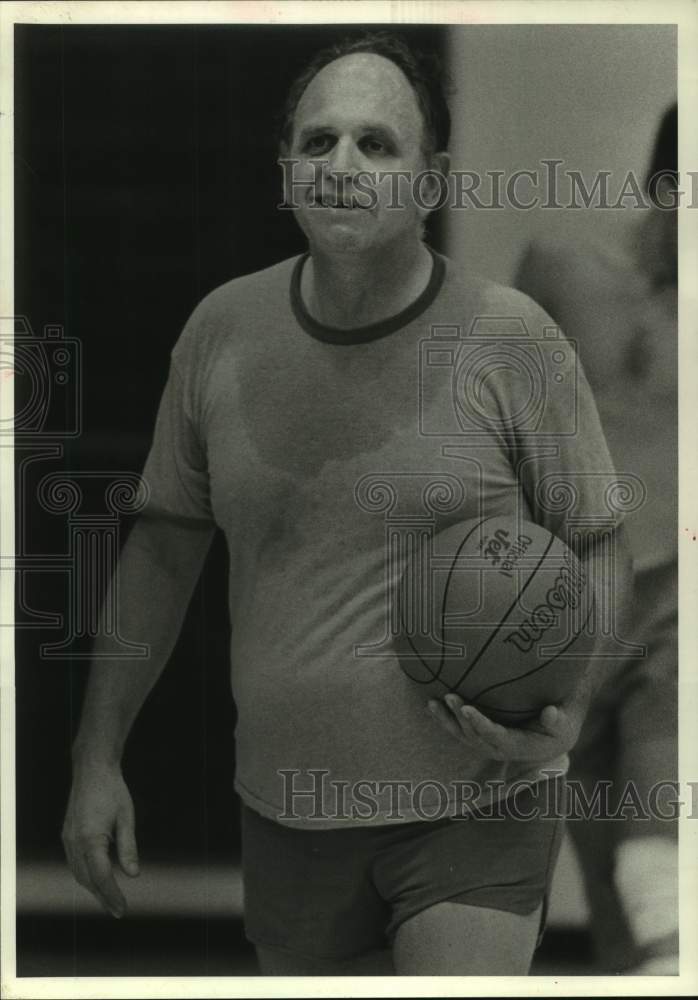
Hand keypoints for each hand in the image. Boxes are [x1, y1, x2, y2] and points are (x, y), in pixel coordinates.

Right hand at [62, 762, 138, 917]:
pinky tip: (97, 879)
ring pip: (78, 873)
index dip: (112, 895)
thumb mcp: (126, 817)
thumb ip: (128, 847)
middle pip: (87, 879)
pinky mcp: (67, 835)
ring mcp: (68, 839)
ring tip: (109, 899)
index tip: (122, 909)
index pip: (101, 876)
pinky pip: (74, 863)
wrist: (92, 770)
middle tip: (118, 910)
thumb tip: (133, 875)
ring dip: (93, 888)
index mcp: (90, 838)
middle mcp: (74, 842)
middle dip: (102, 896)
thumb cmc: (112, 791)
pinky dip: (85, 875)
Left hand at [426, 674, 591, 763]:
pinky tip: (432, 704)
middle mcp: (498, 749)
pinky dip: (446, 718)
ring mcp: (487, 744)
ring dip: (446, 720)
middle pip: (474, 736)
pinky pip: (460, 729)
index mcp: (518, 747)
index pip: (495, 736)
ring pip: (463, 735)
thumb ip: (558, 720)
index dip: (480, 724)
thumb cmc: (560, 726)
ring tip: (432, 702)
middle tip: (449, 696)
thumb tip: (550, 713)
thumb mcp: (565, 724)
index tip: (467, 709)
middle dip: (459, 718)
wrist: (554, 736)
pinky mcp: (480, 736)